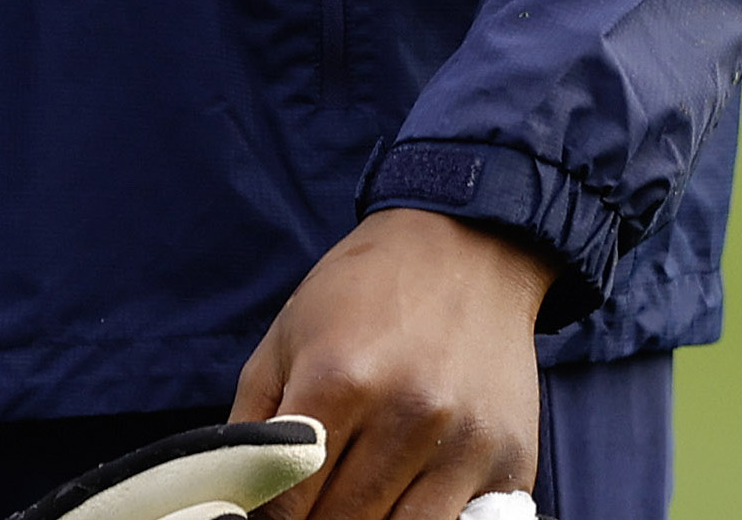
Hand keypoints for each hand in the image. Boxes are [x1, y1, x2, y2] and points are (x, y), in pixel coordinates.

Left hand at [230, 209, 550, 518]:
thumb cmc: (366, 292)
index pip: (287, 504)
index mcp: (340, 380)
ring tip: (357, 498)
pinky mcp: (510, 465)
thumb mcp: (287, 338)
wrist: (466, 248)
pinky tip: (409, 495)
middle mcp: (408, 415)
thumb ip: (251, 426)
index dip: (269, 518)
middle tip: (314, 498)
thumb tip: (231, 503)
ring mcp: (465, 445)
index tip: (269, 511)